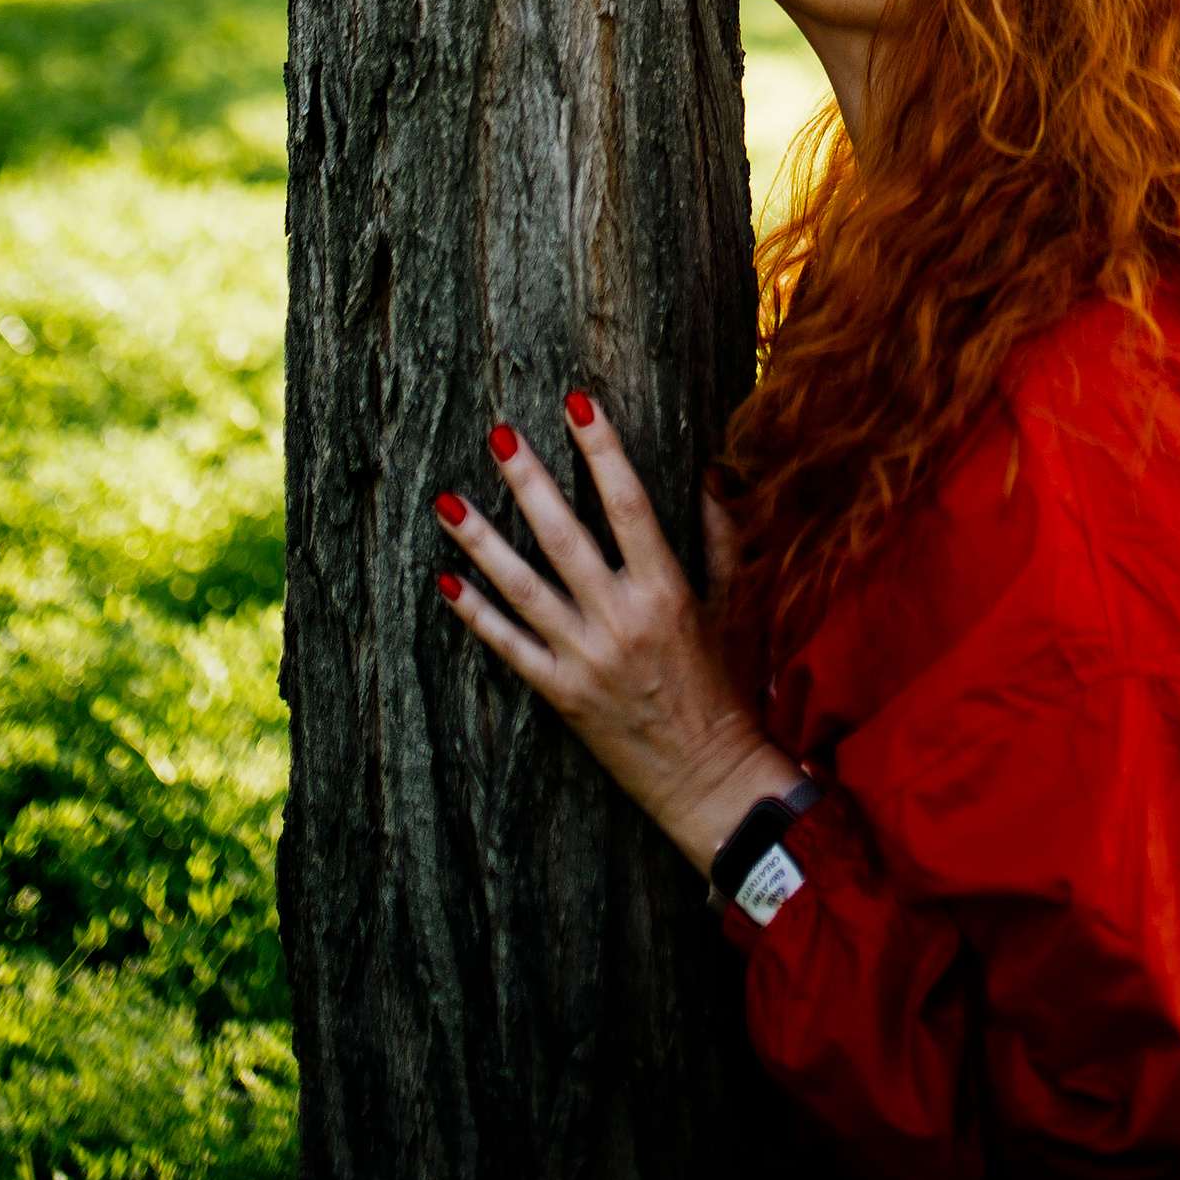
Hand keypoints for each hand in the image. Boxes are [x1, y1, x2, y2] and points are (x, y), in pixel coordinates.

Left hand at [432, 398, 799, 875]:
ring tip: (447, 500)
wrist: (709, 776)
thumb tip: (712, 471)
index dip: (604, 450)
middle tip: (499, 435)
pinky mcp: (560, 695)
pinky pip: (509, 647)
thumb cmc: (726, 684)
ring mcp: (585, 659)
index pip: (630, 505)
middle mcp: (621, 620)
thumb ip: (720, 536)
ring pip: (523, 589)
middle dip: (529, 482)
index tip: (579, 402)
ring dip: (482, 542)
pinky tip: (446, 580)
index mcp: (667, 591)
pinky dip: (476, 614)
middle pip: (564, 538)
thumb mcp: (734, 604)